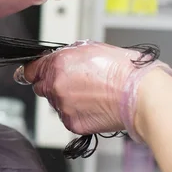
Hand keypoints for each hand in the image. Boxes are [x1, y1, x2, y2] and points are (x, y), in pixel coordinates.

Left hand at [21, 41, 171, 140]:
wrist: (140, 93)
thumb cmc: (122, 69)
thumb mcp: (90, 48)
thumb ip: (67, 55)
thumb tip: (58, 59)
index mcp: (57, 64)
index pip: (30, 70)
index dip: (35, 71)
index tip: (36, 74)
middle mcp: (56, 85)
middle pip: (41, 87)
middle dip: (53, 85)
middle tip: (75, 85)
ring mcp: (63, 105)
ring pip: (55, 103)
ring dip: (66, 100)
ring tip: (91, 95)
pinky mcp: (72, 123)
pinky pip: (67, 118)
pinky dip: (77, 114)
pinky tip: (93, 107)